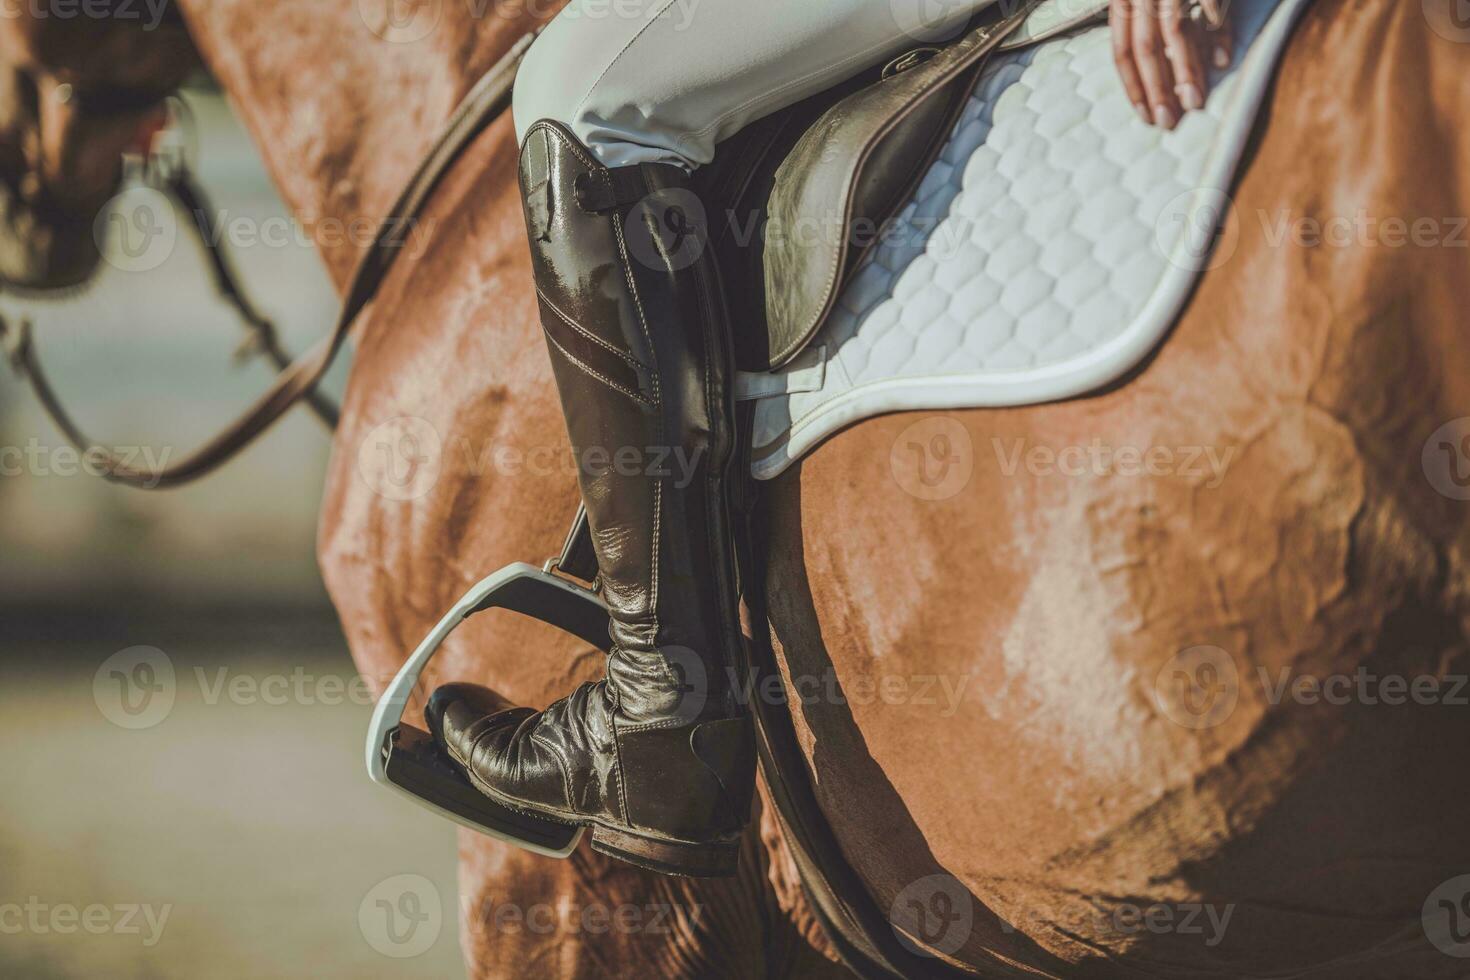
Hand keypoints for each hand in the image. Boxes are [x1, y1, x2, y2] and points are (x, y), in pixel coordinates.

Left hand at [1111, 0, 1231, 129]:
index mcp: (1122, 0)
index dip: (1133, 87)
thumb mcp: (1146, 1)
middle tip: (1169, 122)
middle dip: (1157, 89)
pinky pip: (1211, 5)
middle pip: (1145, 49)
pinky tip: (1222, 61)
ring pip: (1175, 31)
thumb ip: (1147, 29)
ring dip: (1186, 70)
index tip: (1145, 116)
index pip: (1121, 52)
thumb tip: (1157, 78)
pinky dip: (1218, 33)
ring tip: (1195, 101)